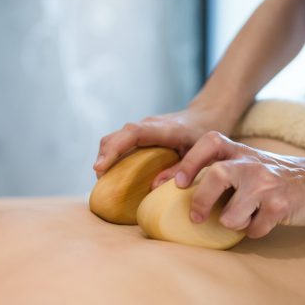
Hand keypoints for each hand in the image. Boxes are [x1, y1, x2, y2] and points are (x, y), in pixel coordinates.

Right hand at [93, 105, 236, 186]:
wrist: (204, 117)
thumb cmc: (203, 136)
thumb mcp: (199, 154)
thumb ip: (180, 169)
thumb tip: (153, 187)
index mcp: (164, 129)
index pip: (133, 133)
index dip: (115, 149)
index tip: (100, 167)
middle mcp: (148, 125)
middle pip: (117, 135)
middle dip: (104, 156)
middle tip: (100, 180)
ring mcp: (142, 128)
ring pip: (114, 138)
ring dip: (105, 157)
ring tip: (103, 180)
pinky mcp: (139, 133)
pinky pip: (120, 142)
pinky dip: (112, 155)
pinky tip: (112, 173)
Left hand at [169, 131, 304, 238]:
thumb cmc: (272, 176)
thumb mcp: (246, 163)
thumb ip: (219, 169)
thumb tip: (172, 185)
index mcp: (239, 151)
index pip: (209, 143)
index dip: (189, 162)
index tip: (178, 184)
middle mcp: (252, 163)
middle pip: (217, 175)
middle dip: (201, 200)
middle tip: (196, 217)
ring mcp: (267, 183)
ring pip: (233, 212)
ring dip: (231, 222)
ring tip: (240, 221)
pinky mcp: (282, 203)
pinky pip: (255, 227)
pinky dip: (254, 231)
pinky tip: (260, 223)